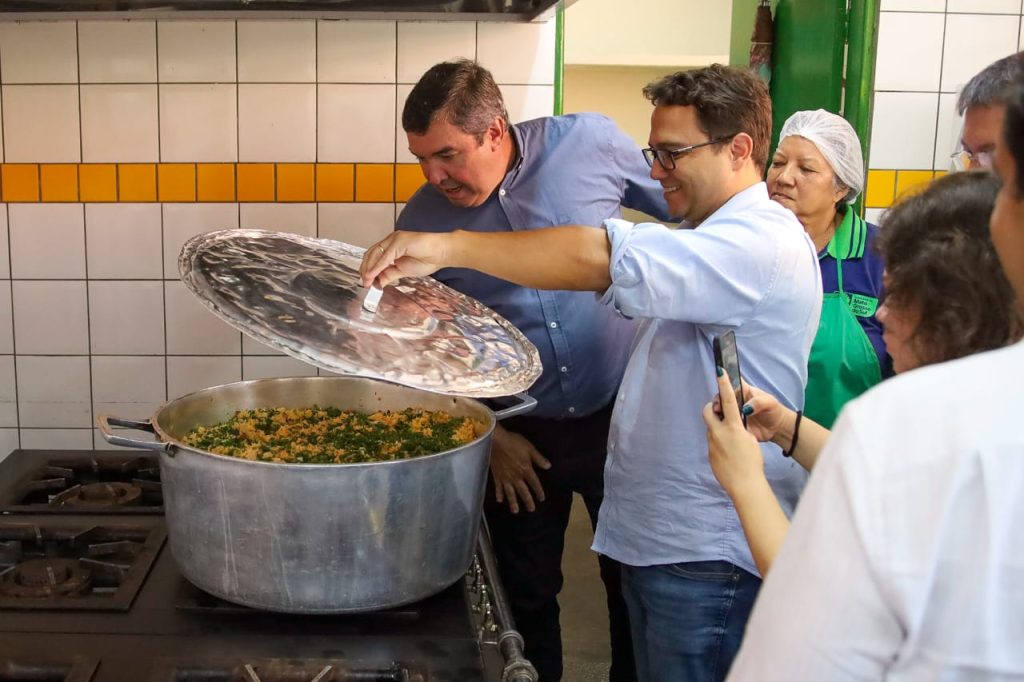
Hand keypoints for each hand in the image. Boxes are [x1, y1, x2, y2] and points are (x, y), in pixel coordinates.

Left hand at [359, 231, 451, 288]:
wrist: (442, 253)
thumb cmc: (428, 259)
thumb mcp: (403, 271)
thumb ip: (389, 275)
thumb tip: (377, 282)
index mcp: (392, 246)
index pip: (374, 256)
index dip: (367, 269)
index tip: (365, 281)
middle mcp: (391, 241)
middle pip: (371, 254)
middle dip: (365, 269)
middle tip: (363, 283)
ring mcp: (394, 240)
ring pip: (375, 254)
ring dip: (369, 269)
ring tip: (366, 281)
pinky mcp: (399, 242)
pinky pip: (385, 256)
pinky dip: (377, 267)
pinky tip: (373, 275)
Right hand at [489, 424, 550, 513]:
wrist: (495, 440)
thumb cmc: (513, 442)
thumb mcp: (530, 448)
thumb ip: (539, 458)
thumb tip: (548, 466)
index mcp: (526, 469)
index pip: (534, 483)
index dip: (539, 491)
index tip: (541, 499)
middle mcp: (516, 476)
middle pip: (523, 491)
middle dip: (528, 501)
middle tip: (531, 510)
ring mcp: (505, 477)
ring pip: (510, 493)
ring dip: (513, 502)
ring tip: (516, 511)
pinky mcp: (497, 476)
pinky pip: (498, 487)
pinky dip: (499, 494)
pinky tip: (500, 500)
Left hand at [702, 368, 766, 499]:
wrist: (744, 485)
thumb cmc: (753, 462)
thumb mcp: (751, 440)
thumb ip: (740, 429)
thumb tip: (733, 427)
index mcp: (732, 427)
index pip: (727, 400)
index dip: (724, 384)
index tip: (719, 371)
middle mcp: (718, 433)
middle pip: (708, 411)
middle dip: (713, 408)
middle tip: (721, 412)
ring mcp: (711, 444)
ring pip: (711, 429)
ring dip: (719, 428)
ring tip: (733, 440)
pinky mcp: (709, 455)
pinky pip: (713, 444)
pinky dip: (720, 443)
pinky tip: (730, 454)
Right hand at [710, 379, 787, 443]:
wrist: (777, 428)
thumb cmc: (773, 410)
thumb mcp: (769, 402)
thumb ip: (758, 402)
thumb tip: (745, 409)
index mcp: (743, 390)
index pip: (730, 382)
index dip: (723, 382)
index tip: (719, 386)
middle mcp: (736, 400)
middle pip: (721, 397)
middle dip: (717, 401)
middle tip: (718, 408)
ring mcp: (733, 413)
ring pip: (720, 410)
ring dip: (717, 413)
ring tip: (719, 417)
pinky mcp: (733, 424)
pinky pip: (724, 424)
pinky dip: (720, 424)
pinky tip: (721, 426)